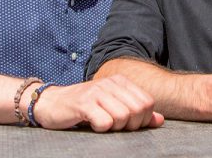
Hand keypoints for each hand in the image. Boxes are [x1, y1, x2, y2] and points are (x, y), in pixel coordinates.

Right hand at [30, 76, 163, 131]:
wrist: (52, 103)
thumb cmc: (85, 107)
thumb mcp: (112, 106)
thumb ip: (136, 113)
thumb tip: (160, 120)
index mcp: (120, 81)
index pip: (147, 103)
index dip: (142, 119)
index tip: (128, 124)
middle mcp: (110, 83)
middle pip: (137, 110)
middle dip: (130, 125)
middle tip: (115, 127)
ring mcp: (96, 92)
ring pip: (123, 117)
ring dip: (115, 128)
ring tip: (103, 124)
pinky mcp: (83, 103)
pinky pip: (104, 122)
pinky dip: (101, 129)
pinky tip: (93, 124)